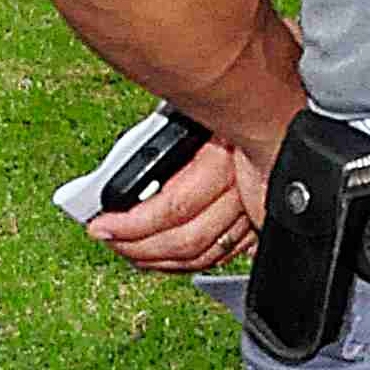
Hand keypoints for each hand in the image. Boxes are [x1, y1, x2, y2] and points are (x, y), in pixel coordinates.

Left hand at [88, 126, 266, 274]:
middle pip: (187, 239)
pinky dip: (190, 260)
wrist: (270, 111)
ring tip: (130, 251)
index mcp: (223, 158)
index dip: (130, 225)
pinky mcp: (259, 220)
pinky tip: (167, 256)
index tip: (100, 226)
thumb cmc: (228, 109)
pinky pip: (222, 252)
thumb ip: (155, 151)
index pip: (173, 208)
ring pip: (204, 254)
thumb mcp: (184, 118)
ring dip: (161, 260)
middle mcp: (244, 188)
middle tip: (110, 239)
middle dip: (138, 247)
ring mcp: (254, 208)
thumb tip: (113, 185)